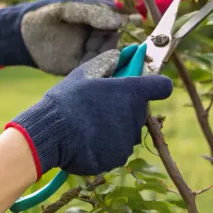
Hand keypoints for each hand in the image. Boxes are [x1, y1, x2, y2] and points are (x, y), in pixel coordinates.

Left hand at [0, 0, 138, 75]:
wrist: (20, 36)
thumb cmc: (44, 14)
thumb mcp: (68, 8)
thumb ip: (93, 13)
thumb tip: (121, 22)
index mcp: (98, 16)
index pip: (121, 20)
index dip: (131, 24)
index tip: (139, 26)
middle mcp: (99, 34)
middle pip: (119, 41)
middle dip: (127, 46)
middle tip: (134, 51)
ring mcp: (92, 52)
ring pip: (112, 58)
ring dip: (116, 61)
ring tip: (118, 62)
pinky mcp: (83, 68)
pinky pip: (98, 71)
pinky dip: (104, 72)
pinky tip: (106, 73)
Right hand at [6, 50, 172, 176]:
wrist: (50, 133)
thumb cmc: (66, 100)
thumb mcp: (85, 73)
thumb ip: (108, 63)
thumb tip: (122, 54)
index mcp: (132, 92)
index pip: (162, 86)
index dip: (154, 86)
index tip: (146, 87)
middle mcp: (136, 117)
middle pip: (140, 113)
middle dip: (125, 110)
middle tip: (100, 109)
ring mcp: (128, 140)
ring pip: (128, 133)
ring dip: (116, 130)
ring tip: (89, 126)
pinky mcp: (118, 158)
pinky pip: (116, 151)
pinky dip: (106, 147)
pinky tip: (87, 141)